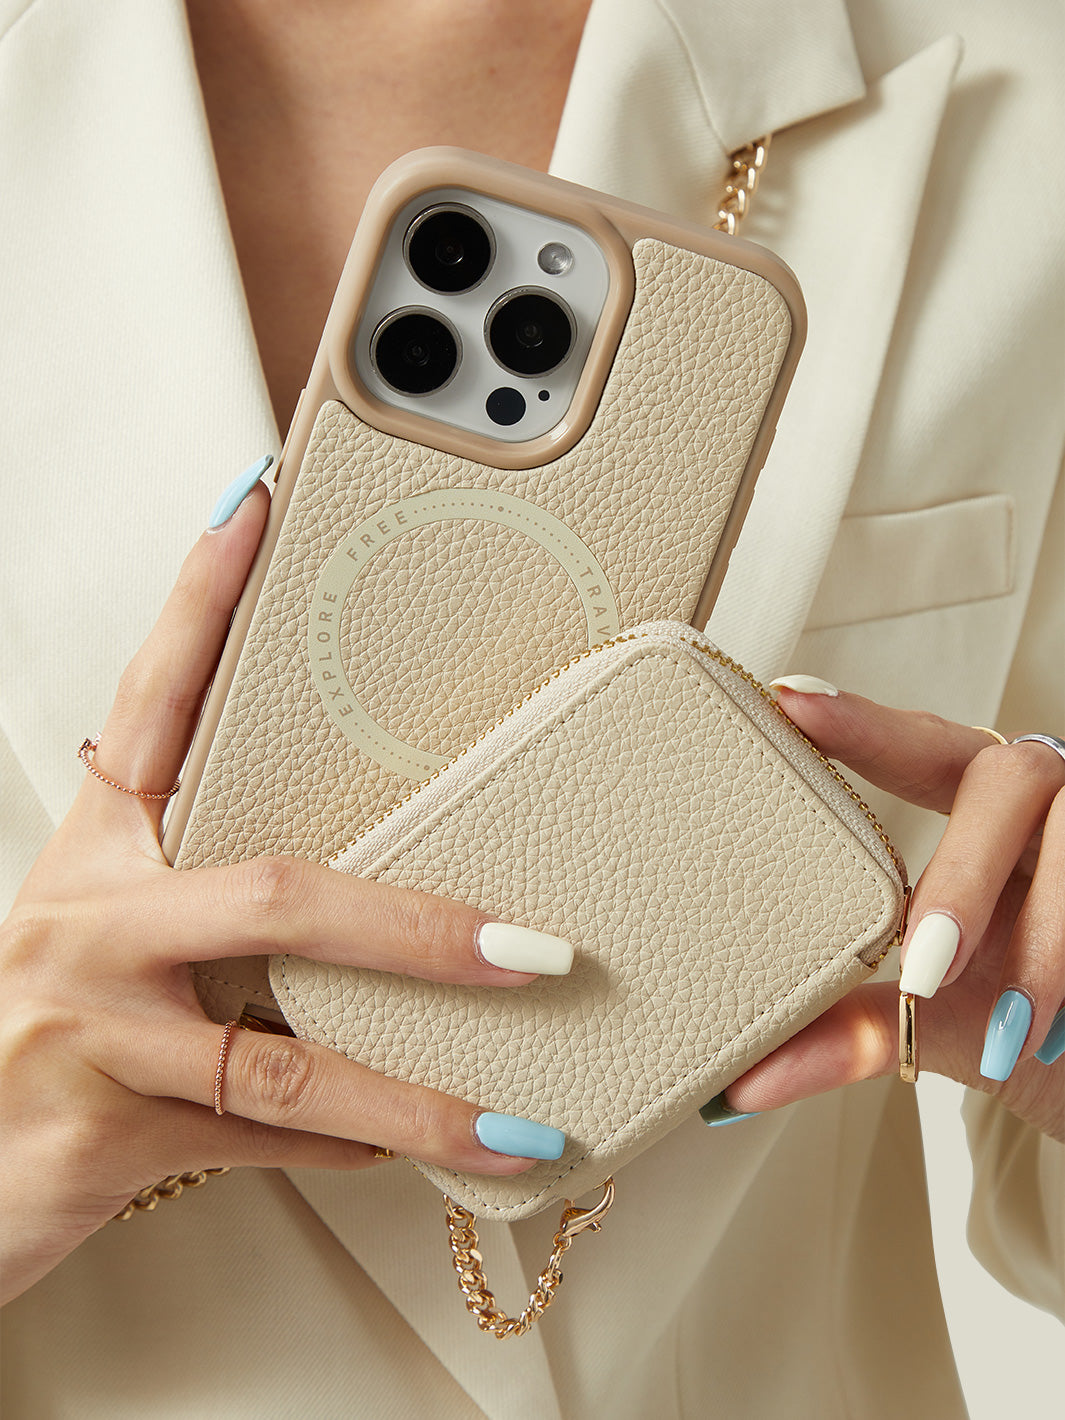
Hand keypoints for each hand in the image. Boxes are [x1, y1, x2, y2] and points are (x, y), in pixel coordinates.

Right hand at [0, 476, 571, 1305]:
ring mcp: (96, 1033)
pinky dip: (348, 1147)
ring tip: (515, 1119)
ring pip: (286, 1060)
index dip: (201, 602)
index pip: (153, 703)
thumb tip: (360, 884)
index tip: (256, 508)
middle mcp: (91, 925)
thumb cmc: (41, 1039)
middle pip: (274, 896)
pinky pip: (264, 1140)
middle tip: (532, 949)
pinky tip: (416, 1153)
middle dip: (415, 926)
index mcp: (97, 854)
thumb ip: (212, 902)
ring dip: (414, 1093)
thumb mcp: (111, 942)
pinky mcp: (107, 1136)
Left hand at [708, 678, 1064, 1140]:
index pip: (921, 745)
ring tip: (1005, 1027)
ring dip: (1042, 943)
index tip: (791, 701)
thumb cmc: (1005, 1013)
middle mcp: (1044, 800)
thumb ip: (848, 1031)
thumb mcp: (929, 1018)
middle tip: (924, 964)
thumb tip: (743, 1083)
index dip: (865, 724)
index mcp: (980, 804)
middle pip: (1007, 779)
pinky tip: (1057, 1032)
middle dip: (966, 873)